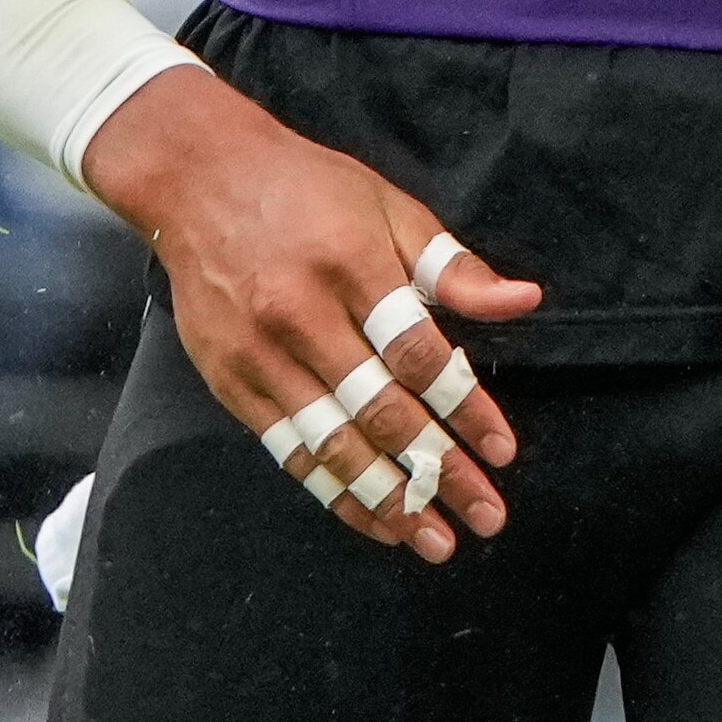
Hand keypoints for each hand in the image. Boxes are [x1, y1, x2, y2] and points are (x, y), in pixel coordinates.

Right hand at [78, 65, 539, 562]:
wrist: (197, 181)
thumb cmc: (308, 190)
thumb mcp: (390, 207)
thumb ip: (452, 267)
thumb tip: (524, 302)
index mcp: (351, 266)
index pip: (419, 355)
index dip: (465, 409)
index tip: (503, 453)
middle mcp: (300, 317)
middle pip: (380, 411)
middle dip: (437, 470)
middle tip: (486, 516)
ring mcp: (258, 355)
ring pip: (331, 443)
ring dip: (387, 500)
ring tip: (434, 540)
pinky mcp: (229, 381)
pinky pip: (288, 450)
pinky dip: (332, 491)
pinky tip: (373, 520)